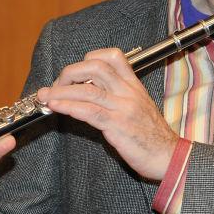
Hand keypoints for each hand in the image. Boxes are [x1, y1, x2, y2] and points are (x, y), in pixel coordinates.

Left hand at [37, 48, 177, 180]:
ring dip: (60, 91)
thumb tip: (89, 93)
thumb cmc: (152, 136)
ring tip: (44, 96)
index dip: (89, 58)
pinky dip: (68, 106)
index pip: (112, 56)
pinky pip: (88, 111)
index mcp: (134, 85)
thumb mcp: (139, 107)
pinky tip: (56, 107)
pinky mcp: (117, 126)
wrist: (169, 156)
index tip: (76, 72)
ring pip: (87, 89)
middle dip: (70, 72)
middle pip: (95, 66)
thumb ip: (118, 97)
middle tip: (56, 85)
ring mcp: (123, 108)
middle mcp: (128, 92)